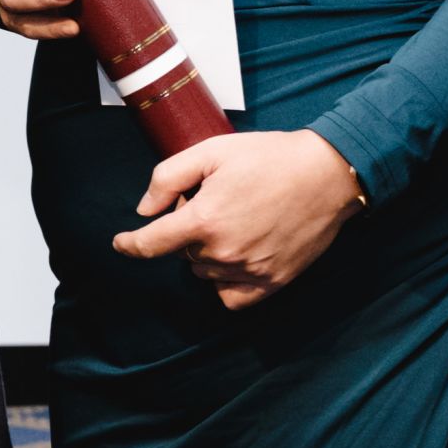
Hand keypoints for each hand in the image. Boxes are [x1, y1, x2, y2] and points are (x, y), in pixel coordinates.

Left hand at [111, 130, 364, 309]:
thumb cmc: (269, 157)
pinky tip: (235, 258)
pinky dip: (224, 282)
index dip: (129, 245)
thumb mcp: (211, 151)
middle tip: (214, 200)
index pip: (150, 245)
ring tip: (233, 220)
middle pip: (182, 253)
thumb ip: (168, 178)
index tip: (121, 243)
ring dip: (206, 252)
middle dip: (186, 230)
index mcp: (204, 220)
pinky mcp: (272, 282)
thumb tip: (144, 211)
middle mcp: (223, 252)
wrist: (327, 173)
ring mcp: (249, 271)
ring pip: (205, 272)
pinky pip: (231, 297)